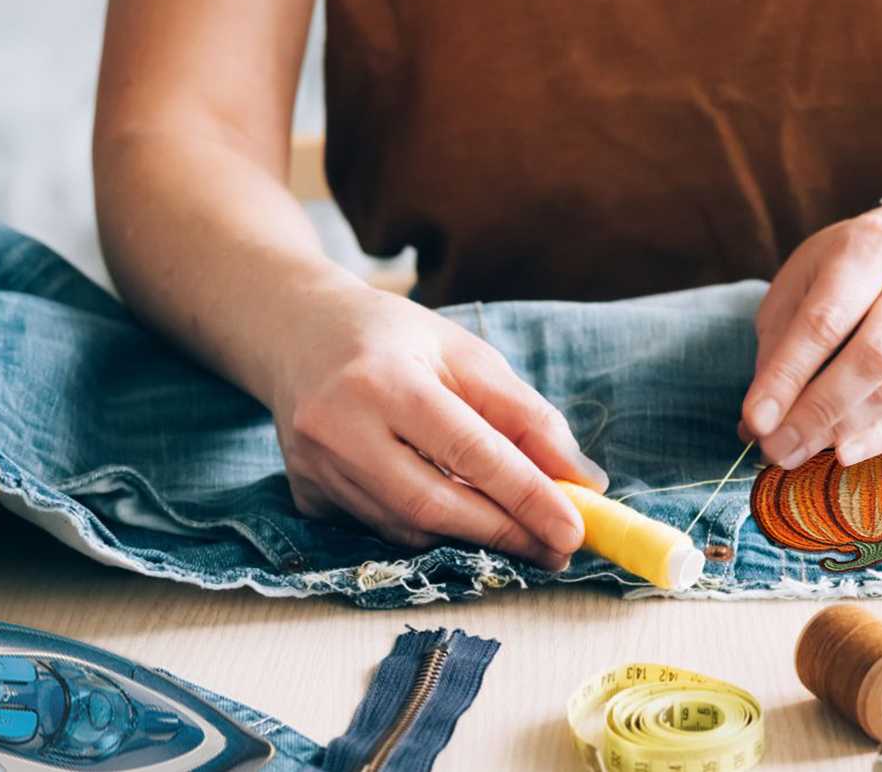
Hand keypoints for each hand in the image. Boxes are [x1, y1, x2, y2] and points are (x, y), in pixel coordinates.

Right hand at [266, 281, 605, 569]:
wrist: (297, 332)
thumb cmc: (396, 339)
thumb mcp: (467, 355)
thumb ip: (526, 415)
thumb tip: (583, 480)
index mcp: (383, 379)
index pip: (468, 450)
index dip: (526, 495)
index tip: (574, 529)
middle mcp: (338, 428)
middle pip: (433, 504)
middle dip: (505, 533)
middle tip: (558, 548)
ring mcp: (314, 469)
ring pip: (409, 527)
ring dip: (473, 536)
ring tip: (522, 532)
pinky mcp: (306, 497)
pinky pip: (383, 529)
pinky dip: (431, 528)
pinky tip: (460, 513)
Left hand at [742, 196, 881, 468]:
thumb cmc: (846, 271)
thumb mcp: (802, 284)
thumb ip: (779, 344)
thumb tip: (760, 419)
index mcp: (869, 249)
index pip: (824, 322)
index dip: (787, 376)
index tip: (755, 420)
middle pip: (872, 358)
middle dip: (818, 411)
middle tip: (776, 449)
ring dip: (842, 430)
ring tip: (798, 453)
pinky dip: (878, 436)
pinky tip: (843, 452)